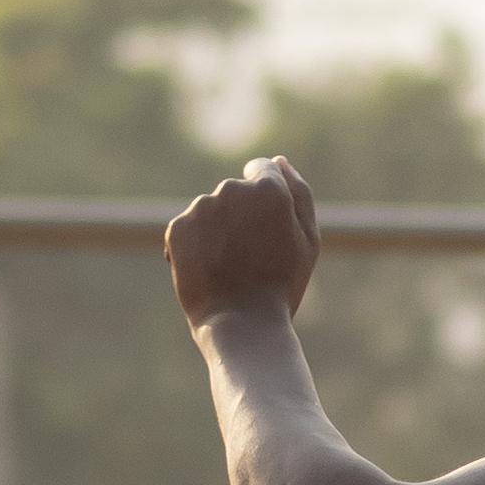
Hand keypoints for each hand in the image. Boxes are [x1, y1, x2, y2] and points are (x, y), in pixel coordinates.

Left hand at [167, 155, 318, 327]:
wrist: (242, 322)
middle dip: (241, 215)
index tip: (267, 225)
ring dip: (219, 231)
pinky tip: (211, 271)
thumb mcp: (308, 241)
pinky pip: (188, 229)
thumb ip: (299, 194)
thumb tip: (279, 162)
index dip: (266, 197)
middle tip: (253, 257)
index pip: (261, 169)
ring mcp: (201, 208)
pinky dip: (197, 246)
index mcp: (268, 189)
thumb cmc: (282, 285)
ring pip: (210, 211)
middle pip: (235, 192)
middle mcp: (231, 190)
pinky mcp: (177, 227)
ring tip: (231, 268)